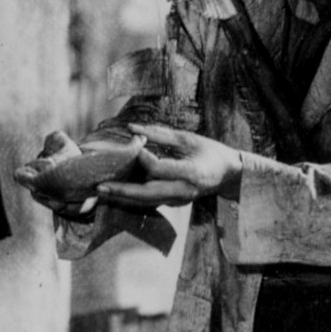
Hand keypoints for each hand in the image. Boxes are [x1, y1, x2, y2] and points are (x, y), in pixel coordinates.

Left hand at [97, 124, 241, 207]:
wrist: (230, 175)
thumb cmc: (211, 152)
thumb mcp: (189, 139)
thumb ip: (161, 134)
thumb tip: (133, 127)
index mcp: (191, 173)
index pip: (159, 169)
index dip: (143, 159)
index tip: (134, 146)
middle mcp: (184, 191)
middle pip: (147, 194)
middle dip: (122, 191)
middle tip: (100, 186)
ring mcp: (179, 200)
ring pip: (146, 202)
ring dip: (122, 198)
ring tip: (100, 192)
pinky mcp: (175, 203)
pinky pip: (150, 202)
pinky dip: (132, 198)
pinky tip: (115, 193)